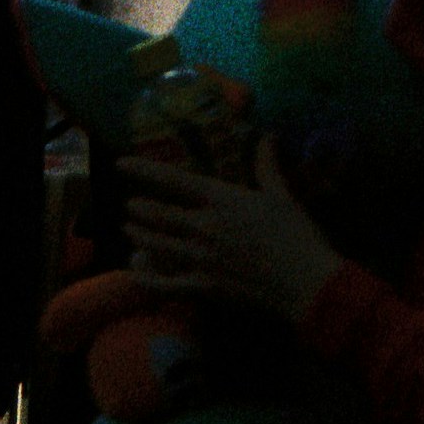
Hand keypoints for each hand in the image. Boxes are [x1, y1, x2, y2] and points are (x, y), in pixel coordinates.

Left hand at [123, 138, 344, 329]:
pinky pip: (167, 283)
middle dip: (141, 209)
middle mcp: (205, 227)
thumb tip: (267, 135)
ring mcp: (201, 260)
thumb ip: (267, 165)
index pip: (175, 181)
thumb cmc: (294, 233)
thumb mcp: (281, 194)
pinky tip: (134, 271)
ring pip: (160, 246)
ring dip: (141, 236)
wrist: (302, 281)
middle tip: (127, 204)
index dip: (146, 171)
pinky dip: (147, 277)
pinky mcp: (204, 288)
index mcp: (222, 201)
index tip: (121, 164)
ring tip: (126, 229)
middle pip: (162, 216)